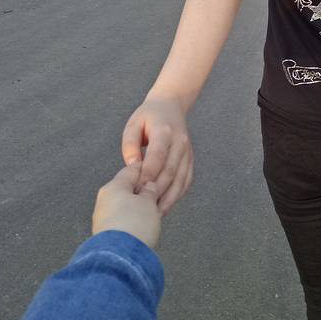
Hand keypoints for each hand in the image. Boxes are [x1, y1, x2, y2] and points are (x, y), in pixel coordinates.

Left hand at [92, 163, 161, 248]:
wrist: (121, 257)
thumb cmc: (134, 225)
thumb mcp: (149, 202)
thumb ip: (150, 191)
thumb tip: (149, 186)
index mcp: (113, 187)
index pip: (132, 170)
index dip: (147, 169)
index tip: (157, 171)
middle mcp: (104, 201)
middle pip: (127, 190)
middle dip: (143, 192)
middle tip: (159, 196)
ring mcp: (103, 219)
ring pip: (124, 207)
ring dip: (138, 209)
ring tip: (153, 214)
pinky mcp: (106, 235)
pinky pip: (122, 222)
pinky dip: (133, 222)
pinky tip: (143, 227)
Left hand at [121, 95, 193, 214]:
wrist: (171, 105)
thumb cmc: (148, 117)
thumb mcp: (133, 124)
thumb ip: (130, 144)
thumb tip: (132, 166)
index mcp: (164, 131)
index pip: (157, 156)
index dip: (148, 175)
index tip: (136, 191)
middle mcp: (180, 142)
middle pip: (170, 171)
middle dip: (158, 191)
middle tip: (144, 209)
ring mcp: (188, 152)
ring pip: (181, 179)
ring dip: (170, 197)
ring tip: (156, 214)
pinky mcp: (191, 159)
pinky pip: (186, 180)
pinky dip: (178, 194)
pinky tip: (166, 205)